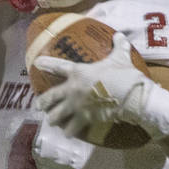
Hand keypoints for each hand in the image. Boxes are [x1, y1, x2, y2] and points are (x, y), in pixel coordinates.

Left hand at [33, 32, 168, 139]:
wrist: (133, 96)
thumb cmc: (125, 75)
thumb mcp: (121, 58)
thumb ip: (118, 46)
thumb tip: (119, 35)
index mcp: (78, 72)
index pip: (57, 66)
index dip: (46, 64)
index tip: (35, 63)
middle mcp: (72, 89)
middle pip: (50, 97)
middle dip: (42, 102)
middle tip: (39, 105)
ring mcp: (76, 105)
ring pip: (56, 115)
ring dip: (53, 119)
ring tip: (51, 121)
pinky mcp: (84, 118)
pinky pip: (72, 128)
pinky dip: (69, 132)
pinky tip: (68, 134)